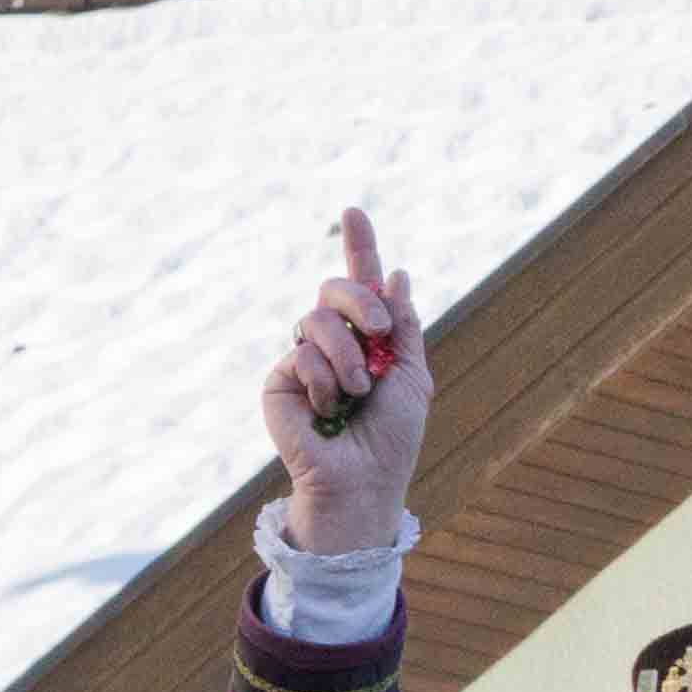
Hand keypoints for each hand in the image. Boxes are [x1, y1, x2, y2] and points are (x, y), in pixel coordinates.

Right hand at [261, 206, 429, 550]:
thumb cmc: (392, 437)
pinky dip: (325, 379)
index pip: (362, 284)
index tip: (354, 211)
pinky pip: (301, 353)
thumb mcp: (412, 376)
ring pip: (317, 319)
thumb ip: (404, 327)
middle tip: (381, 332)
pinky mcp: (279, 377)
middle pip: (336, 288)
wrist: (363, 480)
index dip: (358, 247)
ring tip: (358, 392)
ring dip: (347, 355)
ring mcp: (303, 357)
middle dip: (361, 301)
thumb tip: (398, 275)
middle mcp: (334, 341)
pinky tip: (329, 408)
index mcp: (370, 339)